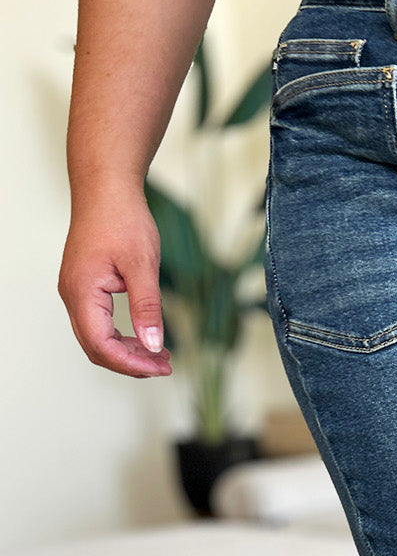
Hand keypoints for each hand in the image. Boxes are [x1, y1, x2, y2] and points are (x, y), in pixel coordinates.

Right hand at [58, 187, 173, 377]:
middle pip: (96, 348)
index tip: (161, 367)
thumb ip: (147, 308)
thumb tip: (153, 345)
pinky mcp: (85, 287)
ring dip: (127, 351)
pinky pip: (98, 323)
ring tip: (160, 354)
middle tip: (164, 365)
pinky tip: (146, 336)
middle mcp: (72, 295)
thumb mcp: (142, 266)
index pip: (101, 346)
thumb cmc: (121, 219)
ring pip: (96, 338)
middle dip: (130, 363)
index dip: (131, 363)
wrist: (106, 188)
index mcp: (82, 292)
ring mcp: (76, 291)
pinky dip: (121, 336)